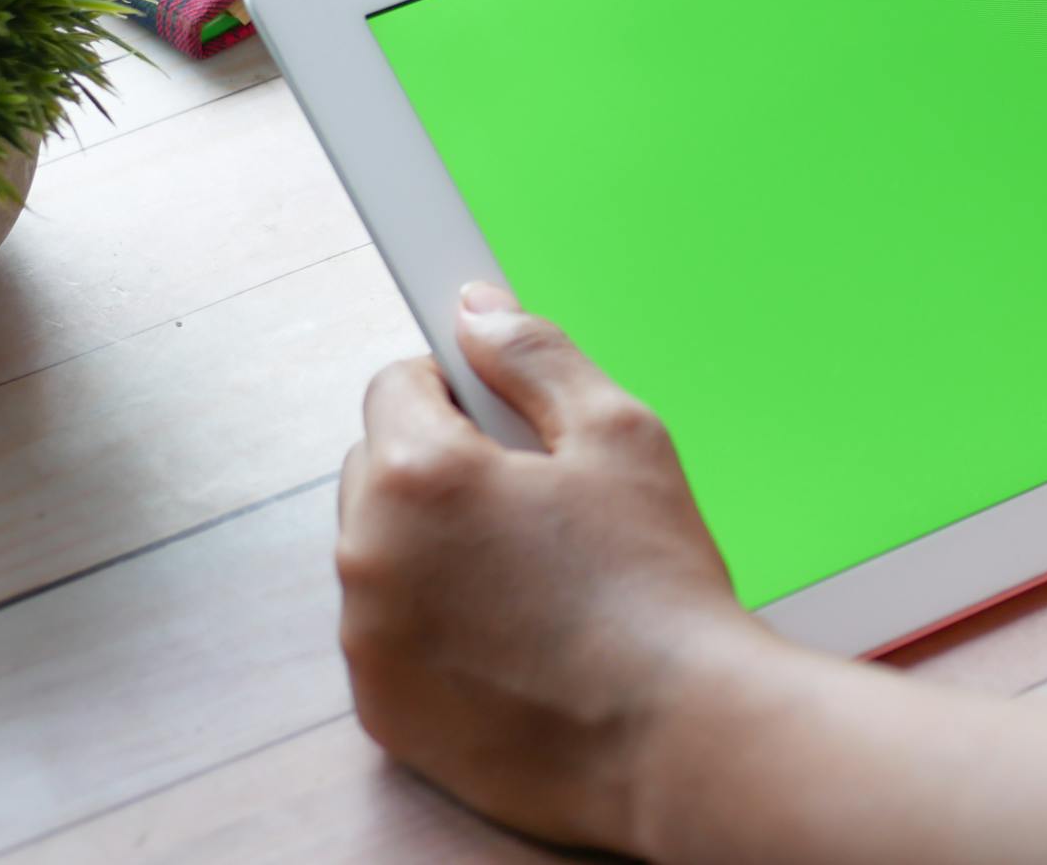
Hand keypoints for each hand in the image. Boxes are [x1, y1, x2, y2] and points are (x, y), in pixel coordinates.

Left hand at [336, 283, 769, 851]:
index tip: (502, 417)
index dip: (460, 390)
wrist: (677, 735)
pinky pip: (392, 636)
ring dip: (438, 549)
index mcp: (419, 473)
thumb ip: (537, 358)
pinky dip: (437, 627)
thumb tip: (478, 311)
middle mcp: (371, 554)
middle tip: (538, 502)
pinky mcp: (382, 709)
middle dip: (445, 469)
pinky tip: (518, 637)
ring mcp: (369, 640)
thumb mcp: (620, 436)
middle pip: (381, 469)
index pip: (397, 384)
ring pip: (386, 554)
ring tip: (538, 577)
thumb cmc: (657, 587)